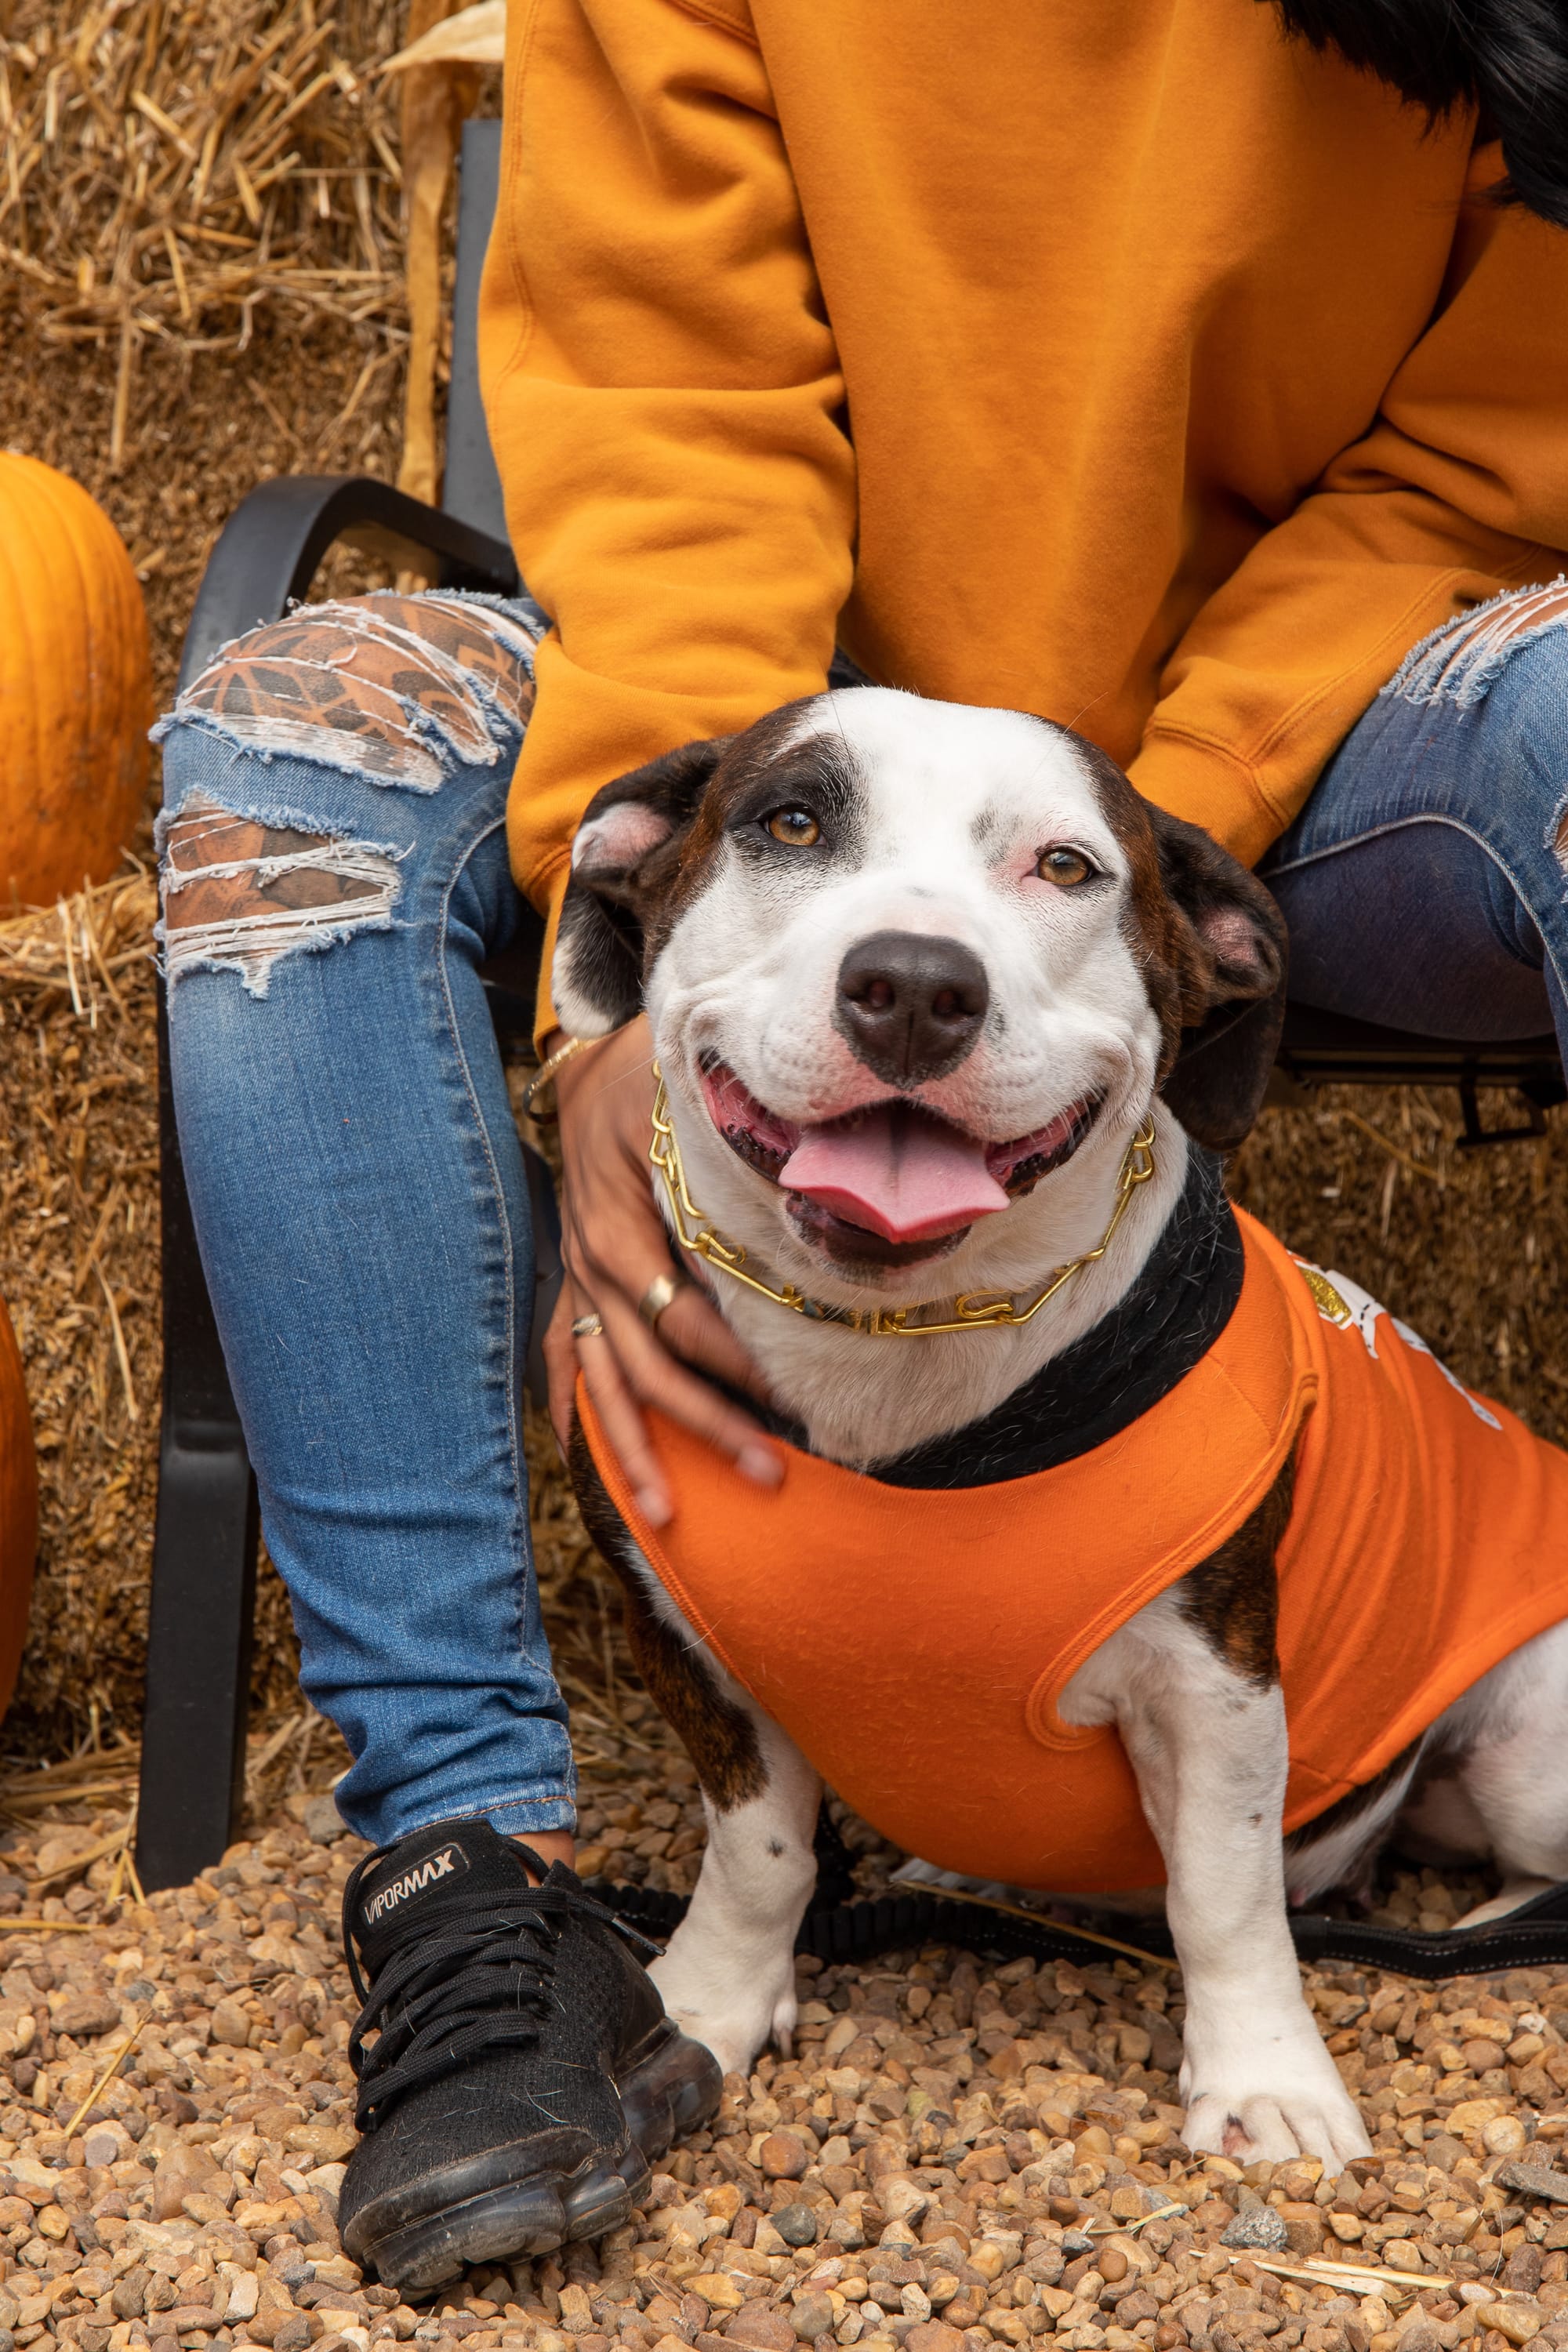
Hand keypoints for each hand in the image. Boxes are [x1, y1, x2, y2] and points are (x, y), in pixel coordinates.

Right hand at [545, 1016, 780, 1526]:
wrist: (590, 1055)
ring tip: (666, 1515)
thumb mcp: (683, 1102)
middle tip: (768, 1476)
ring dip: (637, 1450)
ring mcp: (576, 1277)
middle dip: (706, 1428)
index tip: (793, 1402)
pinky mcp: (572, 1278)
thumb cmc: (648, 1073)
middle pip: (647, 1368)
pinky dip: (575, 1411)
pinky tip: (590, 1462)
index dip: (738, 1366)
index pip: (684, 1319)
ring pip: (603, 1381)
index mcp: (619, 1228)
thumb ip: (726, 1161)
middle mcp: (591, 1264)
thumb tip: (792, 1213)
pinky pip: (562, 1356)